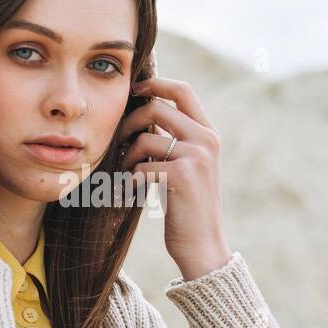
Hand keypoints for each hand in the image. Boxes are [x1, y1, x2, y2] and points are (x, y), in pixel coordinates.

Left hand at [117, 75, 231, 280]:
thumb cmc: (187, 206)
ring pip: (145, 138)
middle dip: (130, 122)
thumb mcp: (185, 165)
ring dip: (127, 157)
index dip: (155, 83)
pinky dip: (130, 179)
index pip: (182, 90)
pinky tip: (132, 192)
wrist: (202, 244)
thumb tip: (144, 112)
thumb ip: (172, 138)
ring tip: (127, 175)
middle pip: (157, 107)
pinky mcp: (182, 176)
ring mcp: (197, 156)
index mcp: (208, 133)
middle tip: (119, 141)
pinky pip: (142, 165)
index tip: (134, 90)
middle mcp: (207, 140)